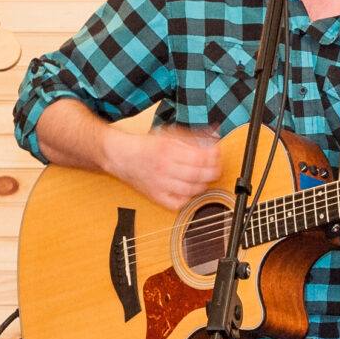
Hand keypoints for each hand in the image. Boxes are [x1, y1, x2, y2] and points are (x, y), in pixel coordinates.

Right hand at [105, 125, 221, 212]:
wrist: (122, 156)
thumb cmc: (146, 146)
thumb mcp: (169, 134)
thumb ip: (192, 136)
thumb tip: (213, 135)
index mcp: (168, 150)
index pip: (198, 157)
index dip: (213, 157)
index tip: (217, 154)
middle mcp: (164, 167)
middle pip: (197, 174)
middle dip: (212, 172)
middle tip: (216, 169)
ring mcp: (160, 184)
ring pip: (190, 190)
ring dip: (202, 185)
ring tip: (203, 178)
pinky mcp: (156, 196)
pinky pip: (177, 203)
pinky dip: (187, 198)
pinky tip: (189, 191)